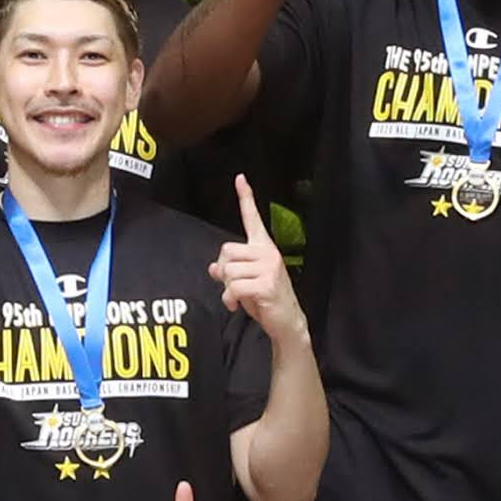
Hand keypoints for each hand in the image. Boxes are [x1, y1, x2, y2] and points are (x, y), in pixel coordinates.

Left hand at [209, 175, 302, 345]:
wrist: (286, 322)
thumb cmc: (267, 301)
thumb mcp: (246, 283)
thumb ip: (231, 272)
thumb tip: (213, 268)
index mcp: (264, 248)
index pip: (253, 219)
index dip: (246, 198)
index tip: (240, 178)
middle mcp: (268, 253)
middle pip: (226, 251)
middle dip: (224, 272)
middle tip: (233, 286)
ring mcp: (269, 267)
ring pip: (228, 270)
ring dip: (227, 288)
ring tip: (238, 297)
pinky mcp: (266, 283)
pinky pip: (234, 287)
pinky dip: (230, 299)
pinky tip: (238, 305)